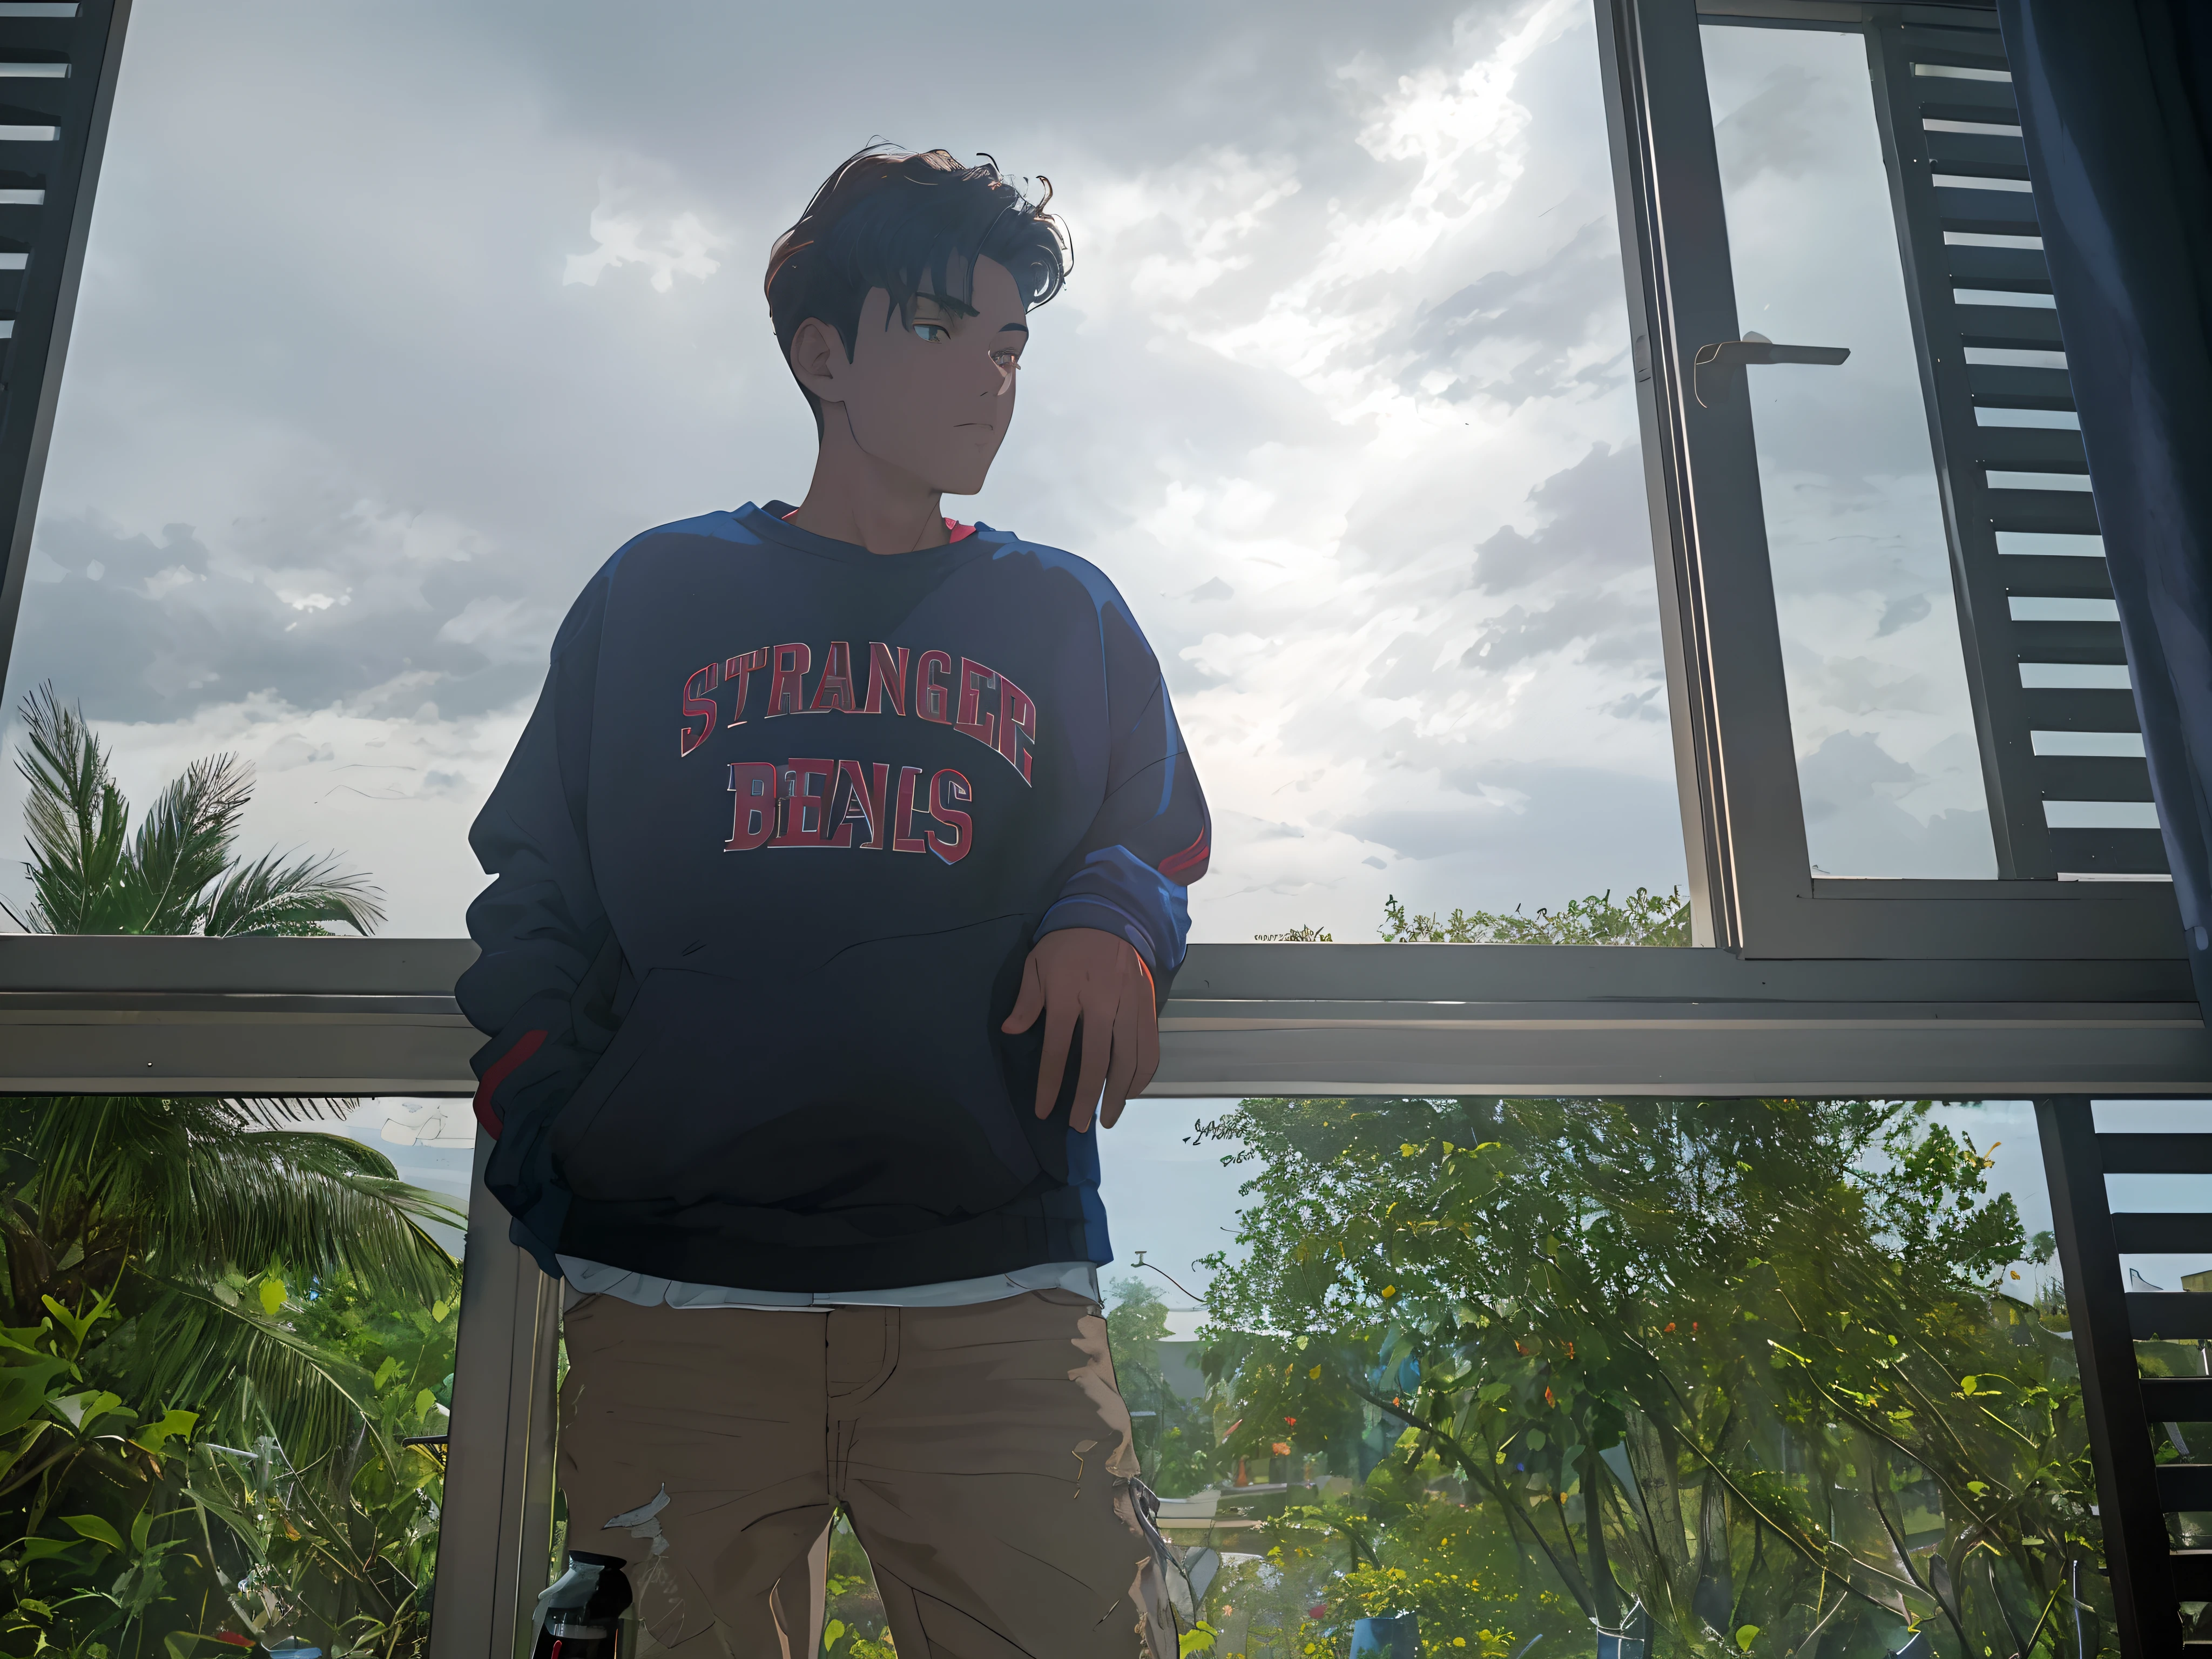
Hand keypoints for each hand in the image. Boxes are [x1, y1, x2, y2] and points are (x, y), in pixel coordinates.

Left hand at [1000, 927, 1159, 1131]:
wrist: (1110, 916)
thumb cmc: (1067, 945)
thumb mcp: (1037, 965)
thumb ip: (1026, 1000)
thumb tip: (1010, 1032)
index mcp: (1069, 994)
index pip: (1058, 1049)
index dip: (1051, 1084)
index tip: (1045, 1111)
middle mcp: (1103, 1003)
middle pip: (1097, 1062)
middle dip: (1087, 1099)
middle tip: (1079, 1125)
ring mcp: (1130, 1006)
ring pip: (1128, 1059)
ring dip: (1118, 1094)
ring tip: (1107, 1118)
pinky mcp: (1148, 1006)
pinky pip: (1150, 1047)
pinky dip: (1143, 1074)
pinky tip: (1132, 1092)